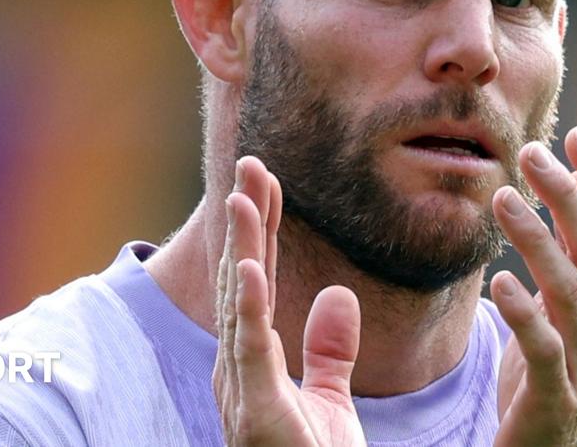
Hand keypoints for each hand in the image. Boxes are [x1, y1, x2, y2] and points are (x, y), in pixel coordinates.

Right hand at [213, 156, 365, 445]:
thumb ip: (331, 349)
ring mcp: (242, 392)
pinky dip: (249, 308)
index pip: (258, 281)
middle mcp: (238, 371)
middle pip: (244, 280)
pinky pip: (250, 352)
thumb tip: (337, 292)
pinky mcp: (257, 414)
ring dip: (242, 247)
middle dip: (247, 221)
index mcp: (253, 363)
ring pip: (240, 305)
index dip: (261, 229)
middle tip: (252, 163)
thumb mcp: (330, 402)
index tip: (266, 180)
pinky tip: (249, 267)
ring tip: (245, 194)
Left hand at [489, 126, 576, 445]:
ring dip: (538, 240)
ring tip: (502, 198)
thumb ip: (566, 263)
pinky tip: (500, 282)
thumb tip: (556, 196)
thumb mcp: (566, 316)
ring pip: (571, 292)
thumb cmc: (552, 382)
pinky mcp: (553, 400)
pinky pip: (545, 351)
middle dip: (570, 195)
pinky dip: (525, 314)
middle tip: (532, 150)